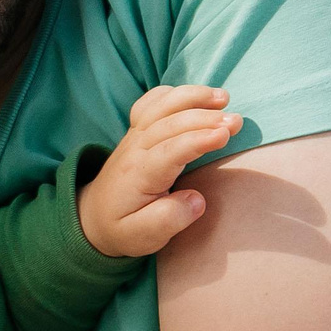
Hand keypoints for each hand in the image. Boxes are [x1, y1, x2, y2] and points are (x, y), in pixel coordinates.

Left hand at [80, 85, 244, 257]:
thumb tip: (197, 200)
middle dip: (204, 118)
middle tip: (237, 121)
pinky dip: (173, 93)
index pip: (169, 151)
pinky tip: (198, 95)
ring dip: (192, 97)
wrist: (93, 217)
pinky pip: (150, 103)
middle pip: (169, 124)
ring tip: (223, 97)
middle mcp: (135, 150)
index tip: (225, 134)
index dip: (197, 140)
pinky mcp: (138, 131)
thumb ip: (168, 221)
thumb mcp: (142, 237)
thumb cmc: (123, 228)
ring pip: (160, 107)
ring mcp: (134, 136)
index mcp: (138, 176)